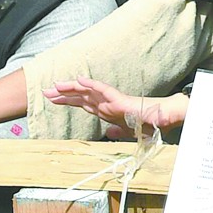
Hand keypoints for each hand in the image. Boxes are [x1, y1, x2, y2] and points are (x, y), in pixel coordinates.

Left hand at [45, 76, 187, 135]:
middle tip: (45, 91)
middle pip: (82, 98)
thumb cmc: (153, 124)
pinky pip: (104, 91)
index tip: (54, 98)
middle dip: (63, 95)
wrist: (167, 119)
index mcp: (110, 111)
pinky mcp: (121, 100)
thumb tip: (109, 133)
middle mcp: (109, 105)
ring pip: (89, 93)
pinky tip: (80, 80)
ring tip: (55, 86)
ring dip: (71, 89)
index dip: (69, 100)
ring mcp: (114, 101)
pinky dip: (91, 85)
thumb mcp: (132, 132)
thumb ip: (119, 132)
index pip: (85, 104)